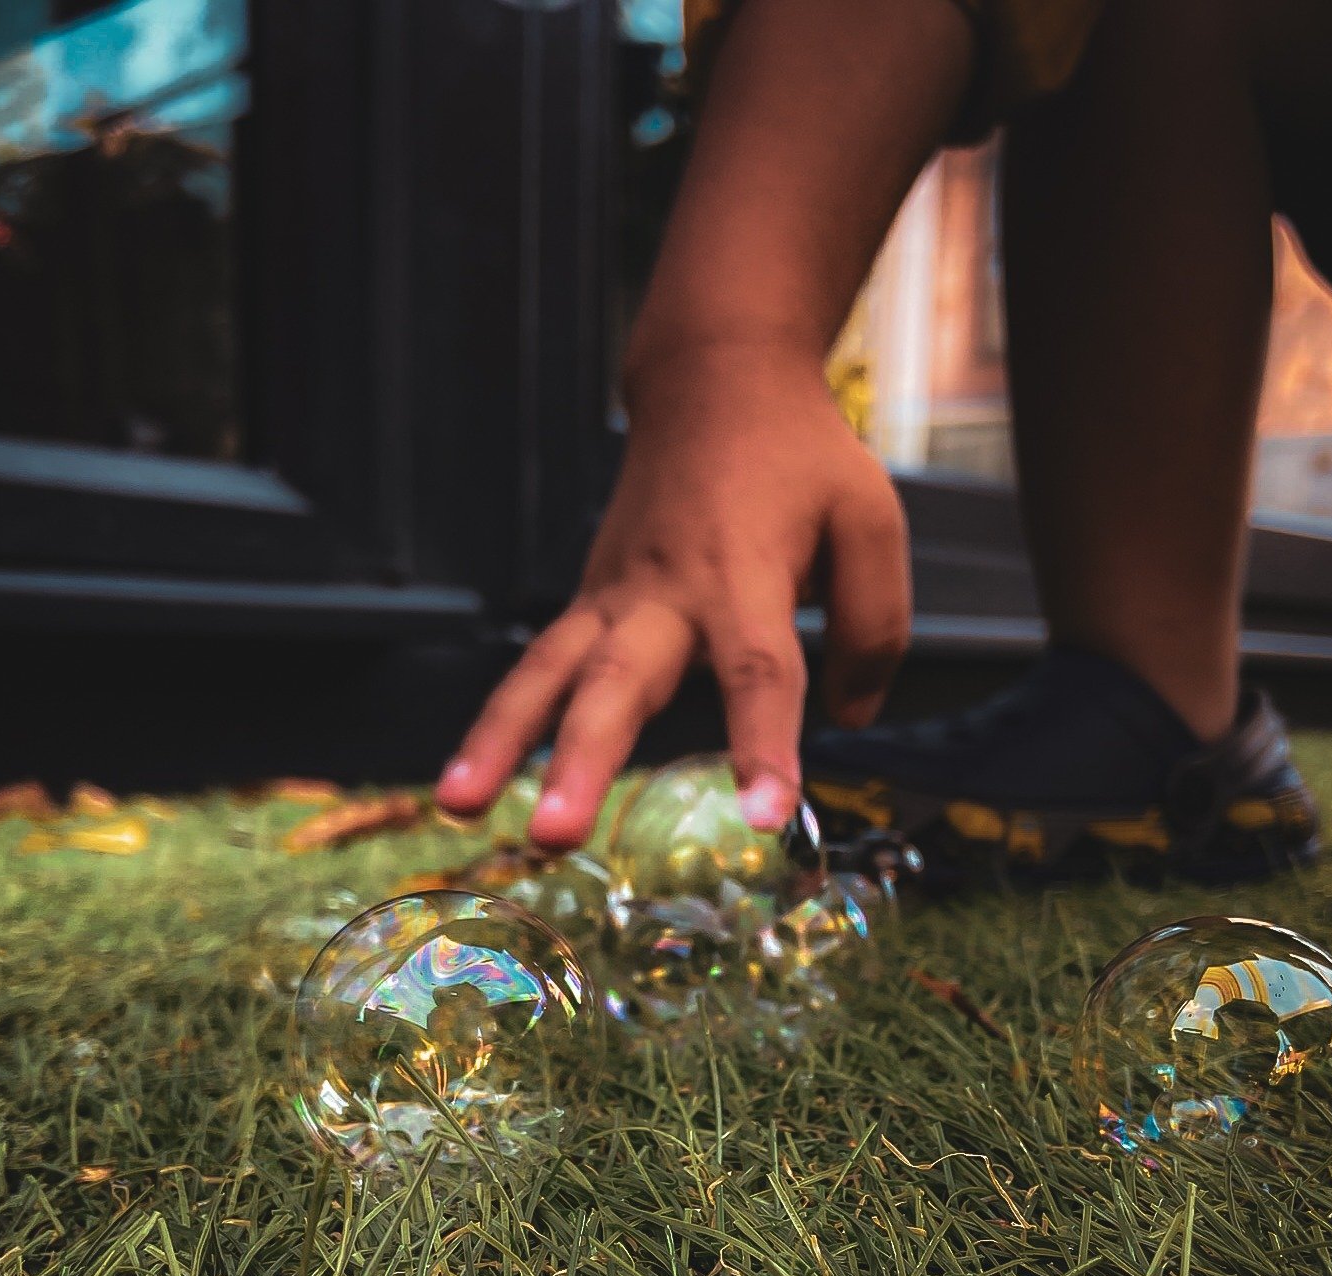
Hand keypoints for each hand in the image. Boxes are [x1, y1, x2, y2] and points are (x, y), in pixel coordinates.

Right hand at [435, 339, 910, 847]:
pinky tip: (467, 780)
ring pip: (549, 672)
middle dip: (585, 760)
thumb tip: (846, 719)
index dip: (762, 745)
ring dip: (502, 742)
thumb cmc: (801, 458)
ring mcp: (614, 596)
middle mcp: (666, 590)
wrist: (715, 383)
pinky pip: (540, 666)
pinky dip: (502, 720)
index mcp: (745, 573)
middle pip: (619, 681)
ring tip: (457, 805)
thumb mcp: (871, 520)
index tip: (767, 817)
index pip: (759, 671)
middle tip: (556, 835)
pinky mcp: (590, 603)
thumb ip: (874, 627)